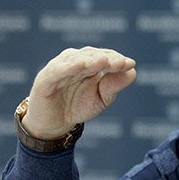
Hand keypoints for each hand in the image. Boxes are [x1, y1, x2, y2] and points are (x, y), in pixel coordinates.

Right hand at [22, 47, 136, 139]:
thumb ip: (114, 85)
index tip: (130, 64)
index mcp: (90, 63)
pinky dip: (67, 67)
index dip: (117, 59)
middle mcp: (74, 62)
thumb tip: (132, 71)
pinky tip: (80, 65)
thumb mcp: (102, 98)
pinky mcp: (45, 80)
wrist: (55, 124)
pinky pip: (57, 71)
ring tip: (103, 61)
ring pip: (75, 60)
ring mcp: (59, 68)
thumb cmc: (79, 106)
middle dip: (107, 59)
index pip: (105, 56)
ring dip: (90, 60)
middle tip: (120, 64)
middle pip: (92, 55)